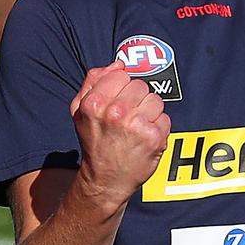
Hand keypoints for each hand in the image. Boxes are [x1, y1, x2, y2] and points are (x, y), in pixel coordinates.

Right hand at [69, 61, 170, 208]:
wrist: (104, 180)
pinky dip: (157, 127)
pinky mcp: (154, 137)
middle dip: (135, 99)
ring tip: (135, 128)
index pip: (121, 74)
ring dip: (148, 112)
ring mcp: (136, 125)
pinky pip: (164, 118)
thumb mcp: (80, 110)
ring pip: (155, 99)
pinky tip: (144, 138)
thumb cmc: (94, 142)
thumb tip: (118, 64)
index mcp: (95, 103)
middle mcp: (115, 112)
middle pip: (140, 85)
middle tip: (125, 118)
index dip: (120, 88)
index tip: (115, 102)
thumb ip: (94, 81)